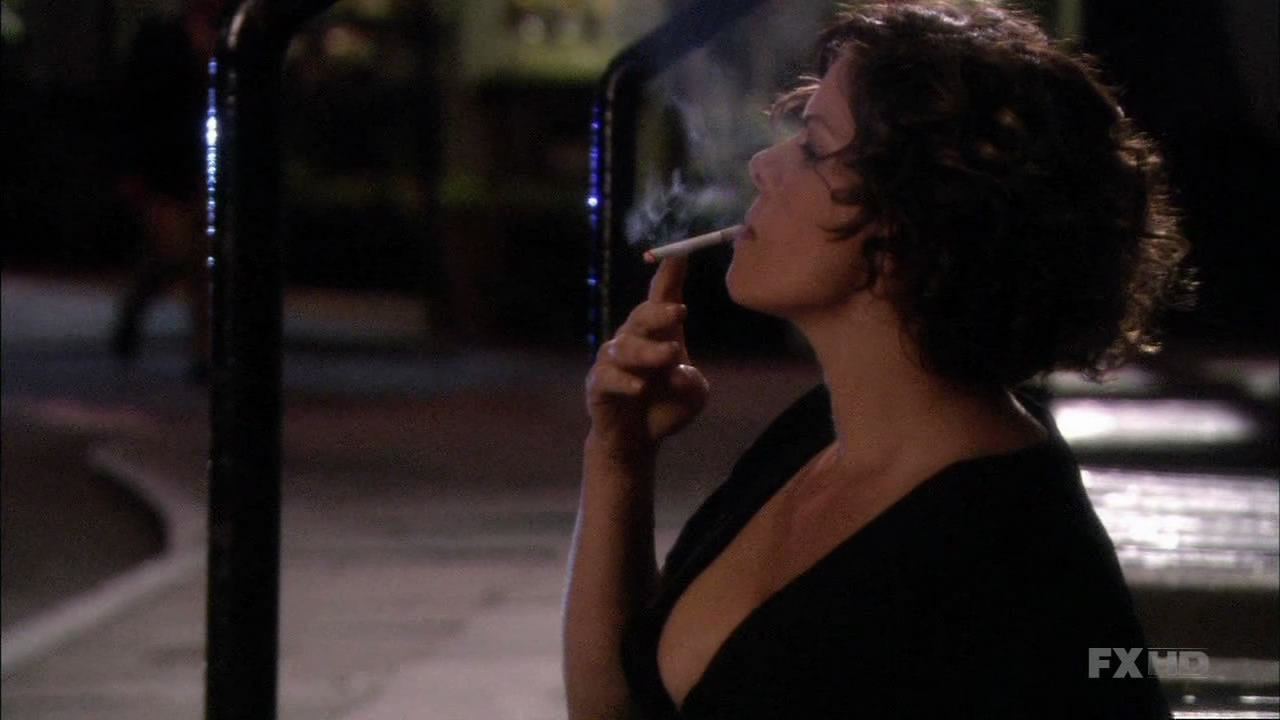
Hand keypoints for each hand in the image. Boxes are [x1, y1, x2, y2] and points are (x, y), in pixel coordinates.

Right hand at [585, 256, 709, 456]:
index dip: (669, 275)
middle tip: (681, 312)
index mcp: (659, 334)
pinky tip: (640, 388)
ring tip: (671, 356)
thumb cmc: (666, 407)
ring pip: (628, 347)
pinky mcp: (598, 385)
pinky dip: (624, 381)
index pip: (661, 298)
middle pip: (641, 316)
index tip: (681, 255)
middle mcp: (633, 340)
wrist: (637, 441)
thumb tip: (677, 373)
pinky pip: (607, 377)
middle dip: (660, 311)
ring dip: (650, 351)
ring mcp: (612, 361)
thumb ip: (691, 383)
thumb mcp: (693, 395)